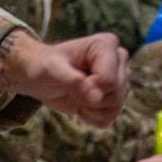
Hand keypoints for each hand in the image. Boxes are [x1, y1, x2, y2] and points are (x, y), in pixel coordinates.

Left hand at [0, 30, 128, 126]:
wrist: (41, 77)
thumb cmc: (44, 66)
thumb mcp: (51, 69)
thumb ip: (72, 81)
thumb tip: (96, 98)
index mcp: (106, 44)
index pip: (109, 80)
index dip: (89, 89)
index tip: (72, 81)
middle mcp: (118, 58)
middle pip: (115, 95)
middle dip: (90, 100)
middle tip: (72, 88)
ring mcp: (120, 78)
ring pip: (115, 107)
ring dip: (90, 109)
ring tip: (76, 94)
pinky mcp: (115, 95)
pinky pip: (110, 117)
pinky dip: (92, 116)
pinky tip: (81, 103)